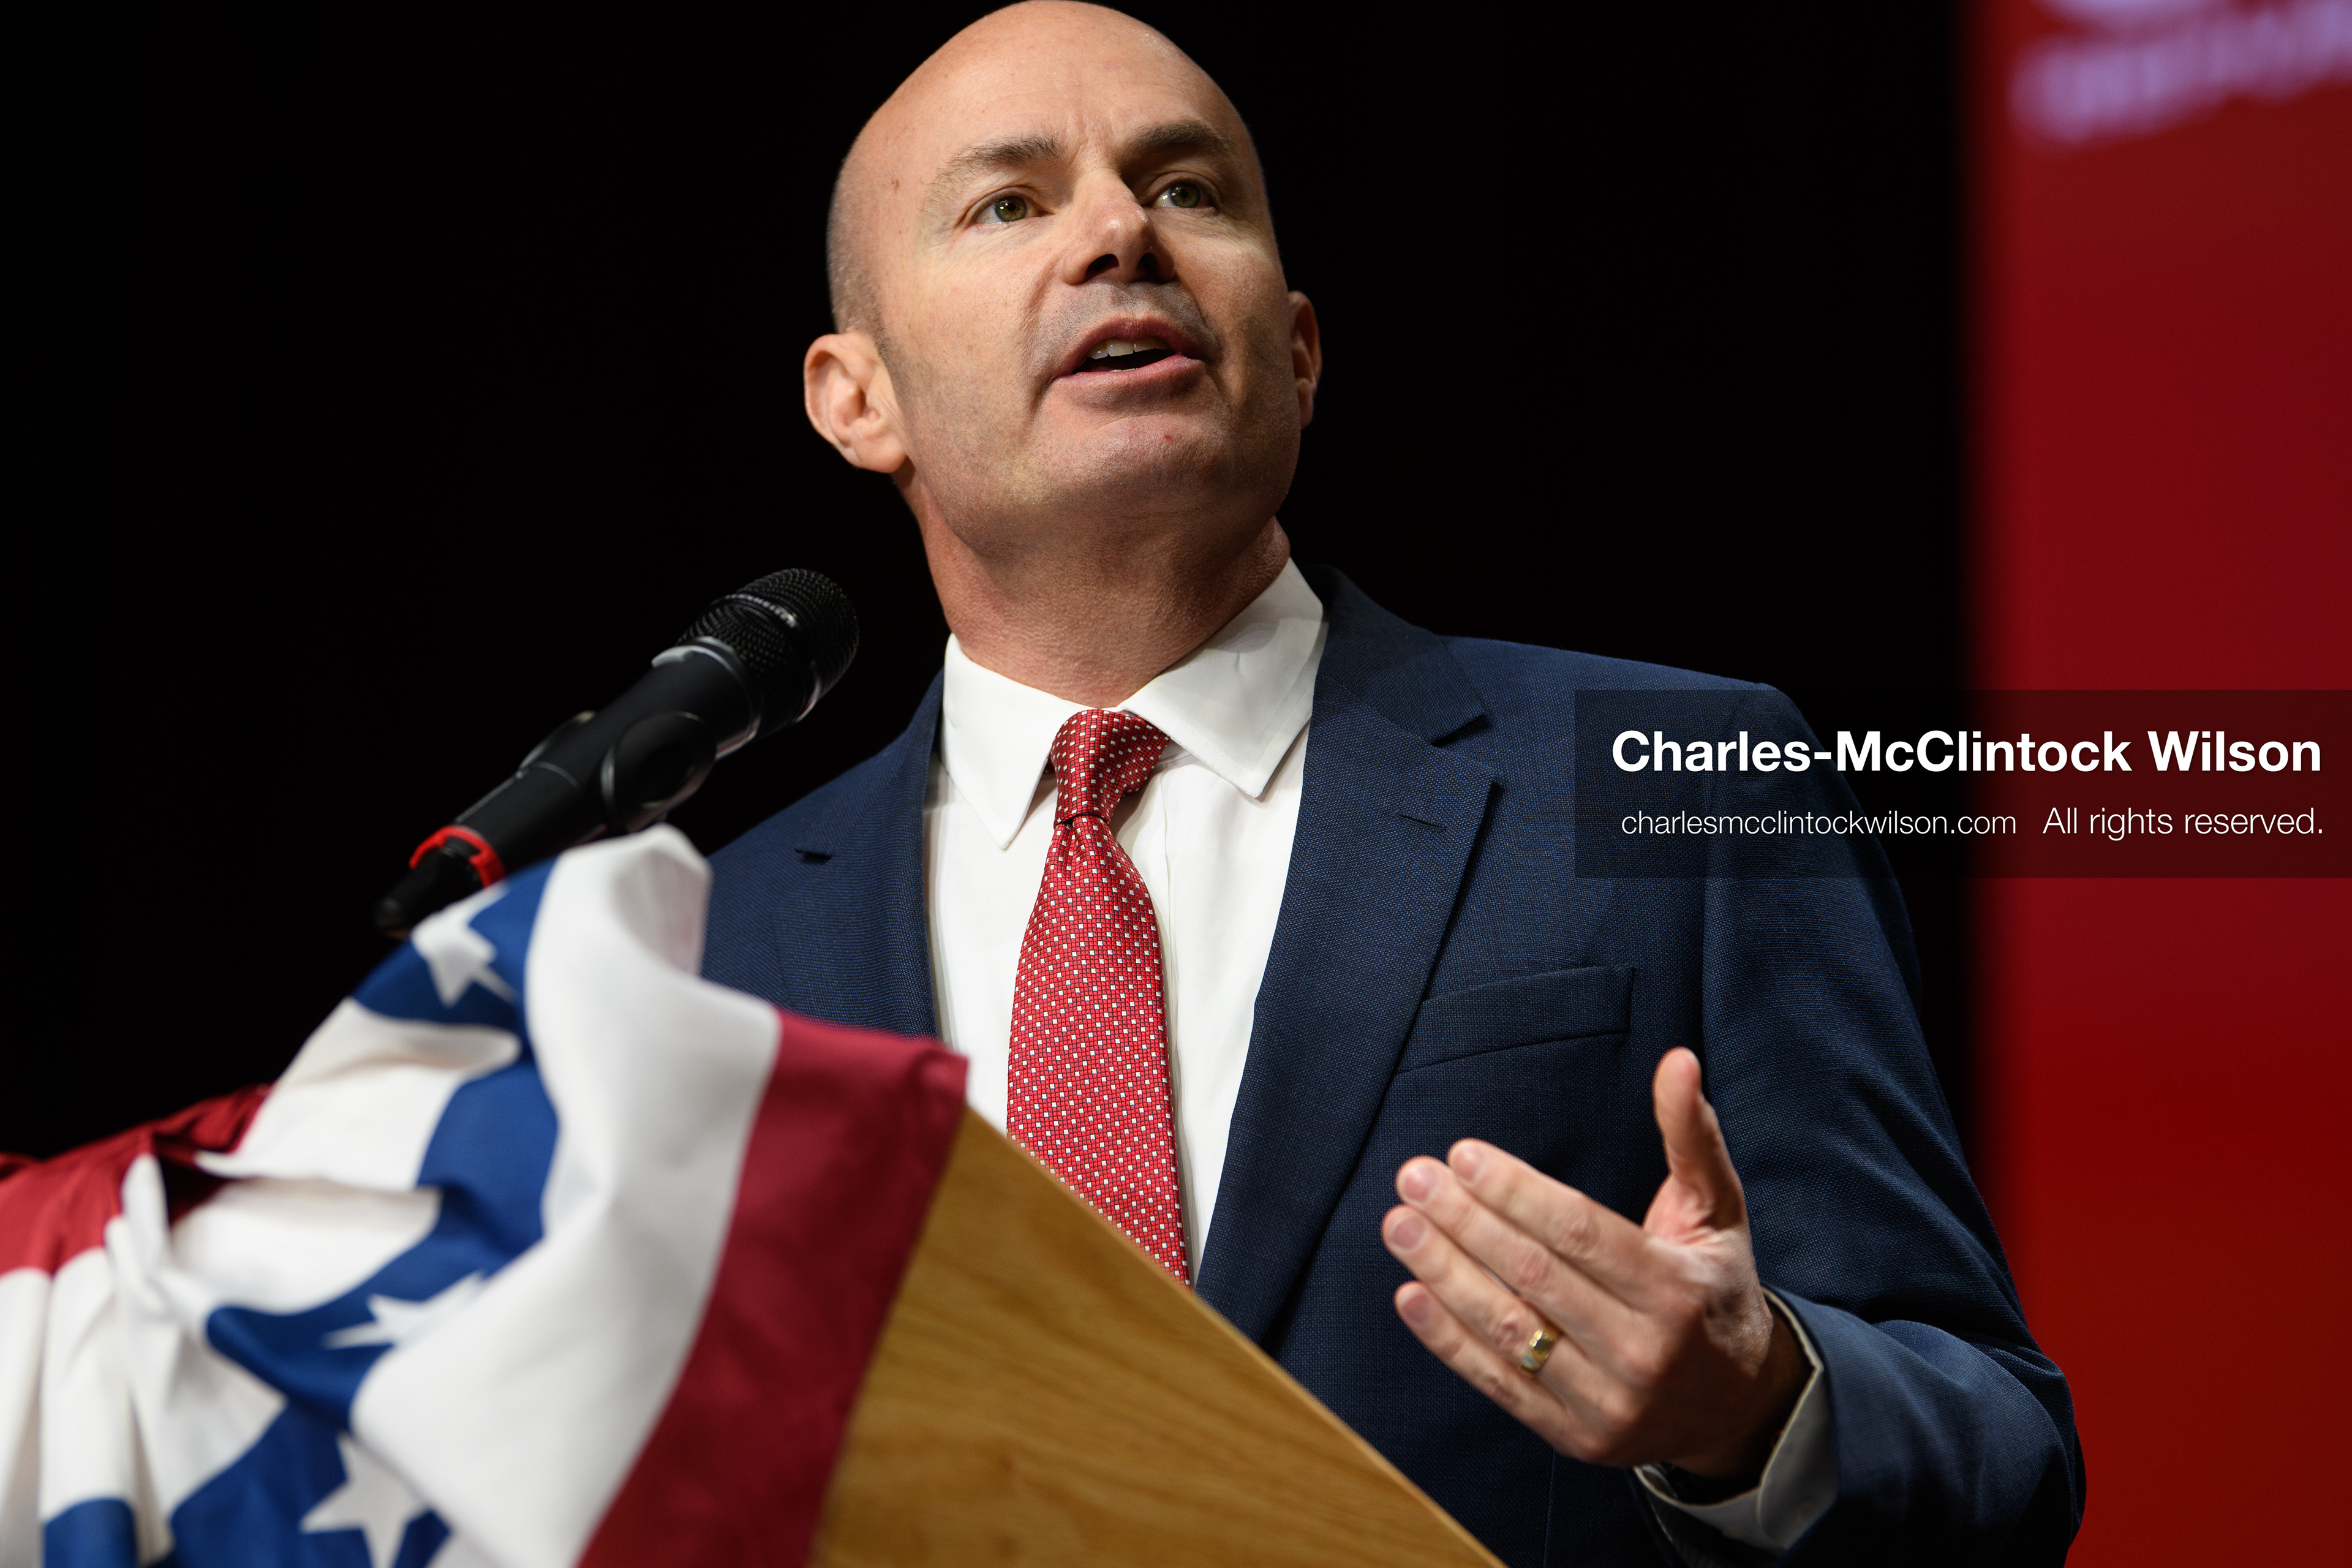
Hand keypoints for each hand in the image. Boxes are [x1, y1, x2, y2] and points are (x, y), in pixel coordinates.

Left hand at [1381, 1047, 1805, 1478]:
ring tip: (1399, 1226)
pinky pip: (1499, 1384)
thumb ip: (1691, 1136)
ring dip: (1444, 1274)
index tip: (1462, 1155)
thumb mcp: (1718, 1211)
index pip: (1580, 1233)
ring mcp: (1607, 1403)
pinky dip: (1448, 1341)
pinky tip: (1409, 1295)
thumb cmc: (1713, 1288)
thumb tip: (1677, 1060)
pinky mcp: (1573, 1436)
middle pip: (1535, 1277)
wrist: (1739, 1407)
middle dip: (1465, 1222)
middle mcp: (1643, 1352)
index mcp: (1676, 1290)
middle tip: (1413, 1178)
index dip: (1517, 1192)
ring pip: (1510, 1329)